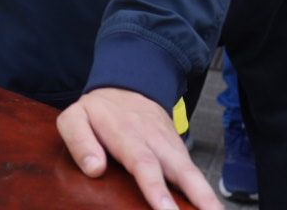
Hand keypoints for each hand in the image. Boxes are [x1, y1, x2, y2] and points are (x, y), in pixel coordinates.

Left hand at [57, 87, 217, 209]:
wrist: (128, 88)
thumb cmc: (99, 111)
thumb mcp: (75, 117)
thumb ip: (79, 141)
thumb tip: (94, 168)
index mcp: (126, 133)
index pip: (142, 161)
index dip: (155, 186)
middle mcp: (155, 141)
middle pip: (180, 170)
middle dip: (197, 196)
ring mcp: (171, 147)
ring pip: (193, 173)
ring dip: (208, 197)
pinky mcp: (180, 154)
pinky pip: (194, 176)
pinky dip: (205, 194)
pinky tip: (211, 208)